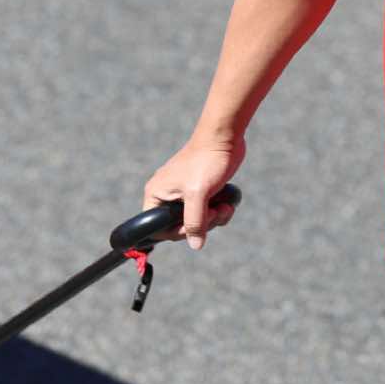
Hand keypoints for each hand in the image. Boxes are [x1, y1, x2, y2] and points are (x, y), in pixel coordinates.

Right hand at [141, 136, 243, 250]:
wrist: (225, 138)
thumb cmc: (206, 160)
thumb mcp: (198, 194)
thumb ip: (194, 221)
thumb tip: (195, 245)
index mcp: (156, 194)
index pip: (157, 228)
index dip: (176, 233)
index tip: (194, 228)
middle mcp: (167, 195)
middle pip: (180, 227)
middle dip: (202, 224)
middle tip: (214, 212)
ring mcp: (185, 194)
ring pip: (198, 221)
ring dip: (214, 219)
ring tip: (224, 207)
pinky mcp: (201, 191)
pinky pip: (207, 212)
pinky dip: (219, 211)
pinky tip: (228, 203)